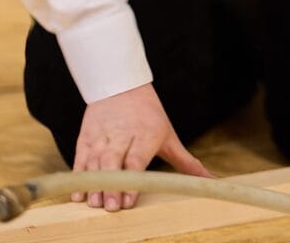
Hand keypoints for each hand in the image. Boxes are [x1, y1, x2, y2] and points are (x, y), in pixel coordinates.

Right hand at [71, 83, 212, 210]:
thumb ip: (186, 162)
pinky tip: (78, 192)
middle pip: (114, 162)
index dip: (131, 180)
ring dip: (93, 183)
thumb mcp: (169, 136)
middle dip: (111, 185)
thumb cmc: (149, 115)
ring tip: (93, 203)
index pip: (136, 160)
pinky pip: (81, 156)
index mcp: (145, 134)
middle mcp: (122, 134)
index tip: (128, 200)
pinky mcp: (87, 135)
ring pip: (96, 161)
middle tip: (110, 207)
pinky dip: (78, 175)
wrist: (121, 83)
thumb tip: (211, 181)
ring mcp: (103, 135)